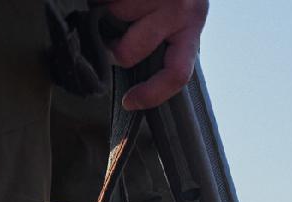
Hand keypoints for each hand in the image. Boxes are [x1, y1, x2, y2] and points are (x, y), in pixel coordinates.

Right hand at [91, 0, 208, 109]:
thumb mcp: (180, 17)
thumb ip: (164, 44)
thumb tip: (132, 83)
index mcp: (192, 24)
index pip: (177, 73)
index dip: (152, 94)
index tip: (129, 102)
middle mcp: (181, 6)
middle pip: (129, 50)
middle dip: (114, 48)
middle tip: (111, 38)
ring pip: (112, 15)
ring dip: (104, 11)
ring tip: (112, 4)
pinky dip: (98, 0)